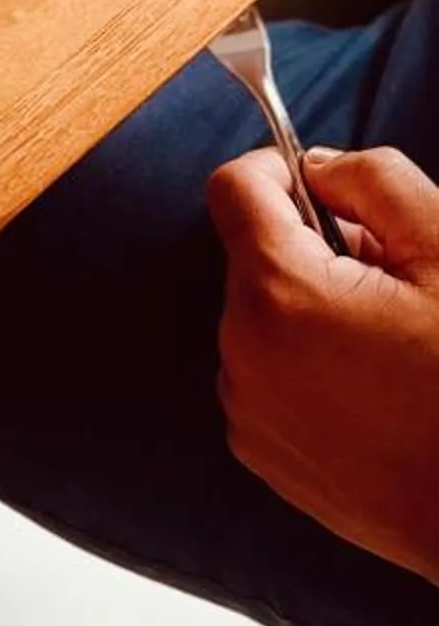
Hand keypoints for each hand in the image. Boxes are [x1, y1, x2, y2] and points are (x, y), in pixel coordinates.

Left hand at [208, 143, 438, 583]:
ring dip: (311, 311)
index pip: (234, 188)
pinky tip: (376, 394)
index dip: (279, 169)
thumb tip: (319, 168)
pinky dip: (307, 366)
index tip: (326, 186)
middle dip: (313, 250)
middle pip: (254, 257)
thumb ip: (374, 181)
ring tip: (391, 346)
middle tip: (392, 281)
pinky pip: (268, 376)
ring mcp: (249, 412)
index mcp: (279, 294)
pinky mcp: (265, 457)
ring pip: (262, 318)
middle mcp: (242, 352)